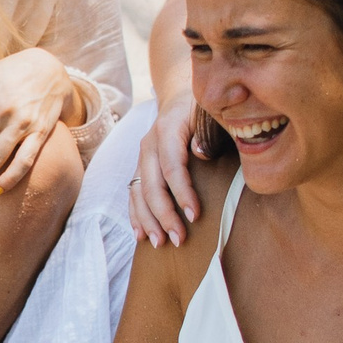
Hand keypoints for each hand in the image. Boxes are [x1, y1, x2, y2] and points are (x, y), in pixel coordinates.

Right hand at [128, 89, 206, 247]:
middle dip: (164, 215)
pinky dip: (136, 215)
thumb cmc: (202, 111)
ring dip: (148, 220)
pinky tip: (141, 235)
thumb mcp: (208, 113)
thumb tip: (201, 154)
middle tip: (179, 239)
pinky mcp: (140, 168)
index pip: (171, 166)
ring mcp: (142, 157)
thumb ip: (207, 132)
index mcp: (167, 130)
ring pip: (138, 192)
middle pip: (151, 184)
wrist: (180, 99)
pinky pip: (133, 194)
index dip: (182, 192)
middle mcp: (149, 144)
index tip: (195, 216)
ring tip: (160, 243)